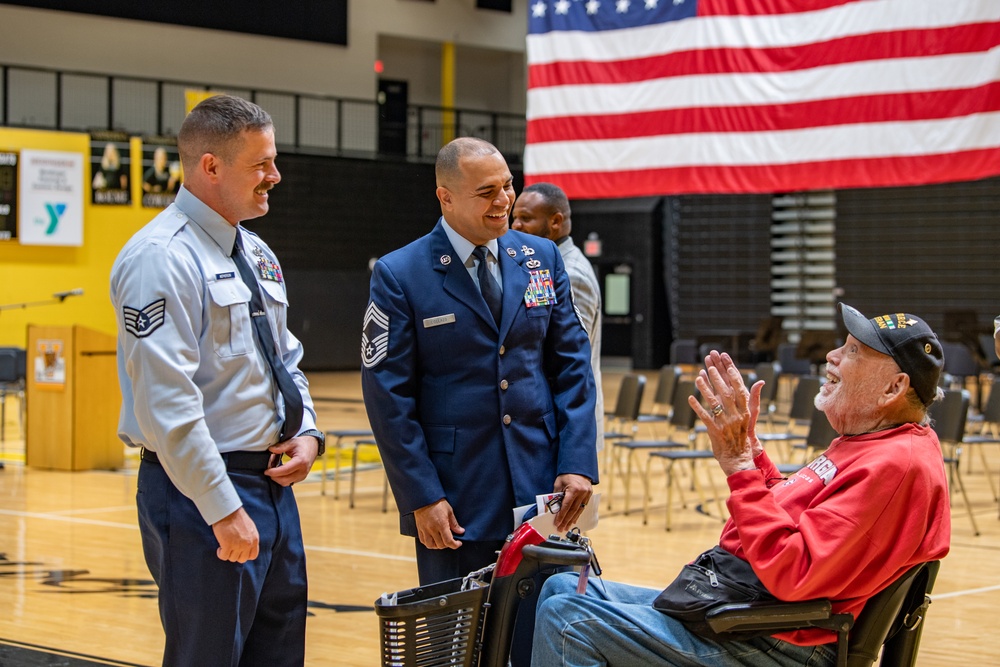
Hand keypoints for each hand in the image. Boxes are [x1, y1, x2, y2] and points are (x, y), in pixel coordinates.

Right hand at [212, 507, 258, 561]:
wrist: (228, 512)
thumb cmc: (237, 518)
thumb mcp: (250, 528)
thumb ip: (250, 538)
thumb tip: (246, 547)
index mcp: (254, 539)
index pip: (253, 556)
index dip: (245, 555)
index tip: (239, 552)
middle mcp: (248, 544)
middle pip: (242, 559)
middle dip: (235, 555)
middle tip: (230, 549)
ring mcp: (238, 545)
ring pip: (232, 558)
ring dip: (227, 554)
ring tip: (224, 546)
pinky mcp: (227, 545)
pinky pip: (224, 556)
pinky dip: (220, 554)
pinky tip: (219, 548)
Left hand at [264, 433, 319, 485]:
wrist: (313, 446)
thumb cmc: (302, 444)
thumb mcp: (291, 442)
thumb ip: (281, 446)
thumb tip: (270, 450)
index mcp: (301, 461)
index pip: (285, 470)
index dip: (274, 472)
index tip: (266, 471)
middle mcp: (303, 470)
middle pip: (285, 480)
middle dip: (274, 477)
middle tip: (268, 470)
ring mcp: (303, 475)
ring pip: (286, 483)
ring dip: (277, 479)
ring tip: (273, 471)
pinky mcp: (301, 478)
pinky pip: (289, 482)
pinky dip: (282, 479)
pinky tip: (278, 472)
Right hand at [414, 499, 464, 549]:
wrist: (425, 497)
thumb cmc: (438, 503)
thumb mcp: (449, 511)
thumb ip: (454, 523)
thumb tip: (461, 532)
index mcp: (441, 525)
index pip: (448, 541)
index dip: (455, 545)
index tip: (458, 543)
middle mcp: (432, 529)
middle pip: (440, 545)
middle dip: (447, 545)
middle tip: (451, 540)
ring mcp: (425, 529)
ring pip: (430, 545)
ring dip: (437, 546)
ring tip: (441, 542)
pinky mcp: (419, 528)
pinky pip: (423, 540)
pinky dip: (428, 543)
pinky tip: (433, 540)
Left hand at [552, 473, 592, 531]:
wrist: (578, 468)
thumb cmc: (566, 475)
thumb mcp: (558, 484)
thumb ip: (556, 496)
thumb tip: (553, 508)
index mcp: (573, 489)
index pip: (566, 506)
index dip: (561, 516)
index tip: (557, 523)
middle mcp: (581, 492)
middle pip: (573, 510)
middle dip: (566, 520)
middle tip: (561, 528)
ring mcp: (587, 494)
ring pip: (579, 510)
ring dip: (572, 519)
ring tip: (567, 526)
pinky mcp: (589, 495)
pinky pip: (583, 507)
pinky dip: (578, 514)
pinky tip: (574, 519)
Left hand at [688, 351, 764, 475]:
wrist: (738, 458)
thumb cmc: (743, 435)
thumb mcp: (750, 417)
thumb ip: (753, 398)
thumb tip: (760, 381)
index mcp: (745, 410)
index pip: (739, 388)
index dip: (732, 374)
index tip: (725, 361)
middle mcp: (737, 415)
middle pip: (726, 392)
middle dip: (717, 378)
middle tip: (709, 365)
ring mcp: (725, 423)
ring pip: (714, 403)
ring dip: (705, 389)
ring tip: (697, 377)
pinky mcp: (715, 431)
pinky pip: (704, 416)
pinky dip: (697, 407)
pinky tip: (690, 397)